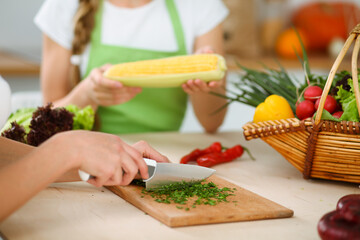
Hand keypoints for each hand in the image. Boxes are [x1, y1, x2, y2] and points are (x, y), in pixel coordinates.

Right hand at [38, 130, 167, 186]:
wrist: (70, 147)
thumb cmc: (79, 144)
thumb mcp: (101, 141)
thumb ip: (111, 148)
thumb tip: (116, 161)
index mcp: (117, 142)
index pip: (137, 154)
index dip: (142, 165)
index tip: (144, 172)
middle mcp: (119, 150)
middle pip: (135, 167)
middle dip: (132, 177)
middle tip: (126, 181)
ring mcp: (115, 160)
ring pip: (122, 177)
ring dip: (112, 181)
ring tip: (100, 177)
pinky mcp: (108, 170)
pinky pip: (107, 182)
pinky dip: (98, 182)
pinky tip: (90, 176)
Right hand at [80, 64, 141, 107]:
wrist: (89, 88)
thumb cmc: (100, 75)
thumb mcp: (103, 68)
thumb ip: (111, 68)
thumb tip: (125, 69)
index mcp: (94, 76)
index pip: (101, 81)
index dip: (111, 84)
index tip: (121, 84)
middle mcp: (94, 87)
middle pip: (111, 91)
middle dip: (126, 90)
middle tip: (137, 87)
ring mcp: (97, 97)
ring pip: (114, 98)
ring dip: (127, 95)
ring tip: (137, 91)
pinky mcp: (102, 103)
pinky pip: (115, 102)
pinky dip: (125, 99)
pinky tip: (132, 95)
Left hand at [181, 46, 223, 94]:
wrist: (195, 58)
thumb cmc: (204, 54)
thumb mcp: (207, 50)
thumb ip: (209, 50)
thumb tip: (209, 51)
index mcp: (215, 76)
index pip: (218, 83)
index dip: (215, 84)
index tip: (211, 83)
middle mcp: (208, 83)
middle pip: (206, 88)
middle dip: (201, 85)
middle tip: (196, 80)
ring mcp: (200, 86)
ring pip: (197, 90)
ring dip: (193, 87)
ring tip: (189, 81)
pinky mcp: (192, 86)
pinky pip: (190, 90)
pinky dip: (187, 89)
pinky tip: (183, 85)